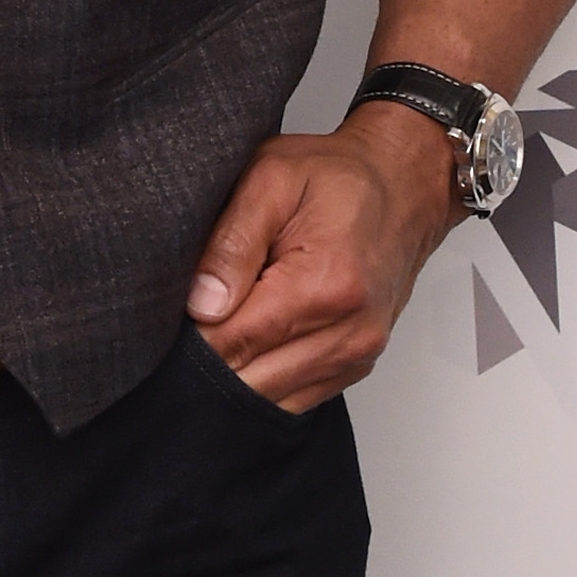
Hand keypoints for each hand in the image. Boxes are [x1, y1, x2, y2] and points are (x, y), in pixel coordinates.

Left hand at [185, 101, 458, 411]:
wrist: (400, 185)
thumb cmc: (337, 178)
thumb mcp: (270, 179)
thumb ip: (231, 243)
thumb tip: (201, 304)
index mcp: (323, 284)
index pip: (234, 343)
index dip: (192, 335)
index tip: (175, 314)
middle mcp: (348, 330)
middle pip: (250, 381)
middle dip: (210, 358)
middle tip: (190, 320)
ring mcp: (357, 354)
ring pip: (271, 398)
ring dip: (238, 372)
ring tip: (224, 324)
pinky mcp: (356, 364)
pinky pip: (296, 398)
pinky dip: (266, 379)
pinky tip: (253, 342)